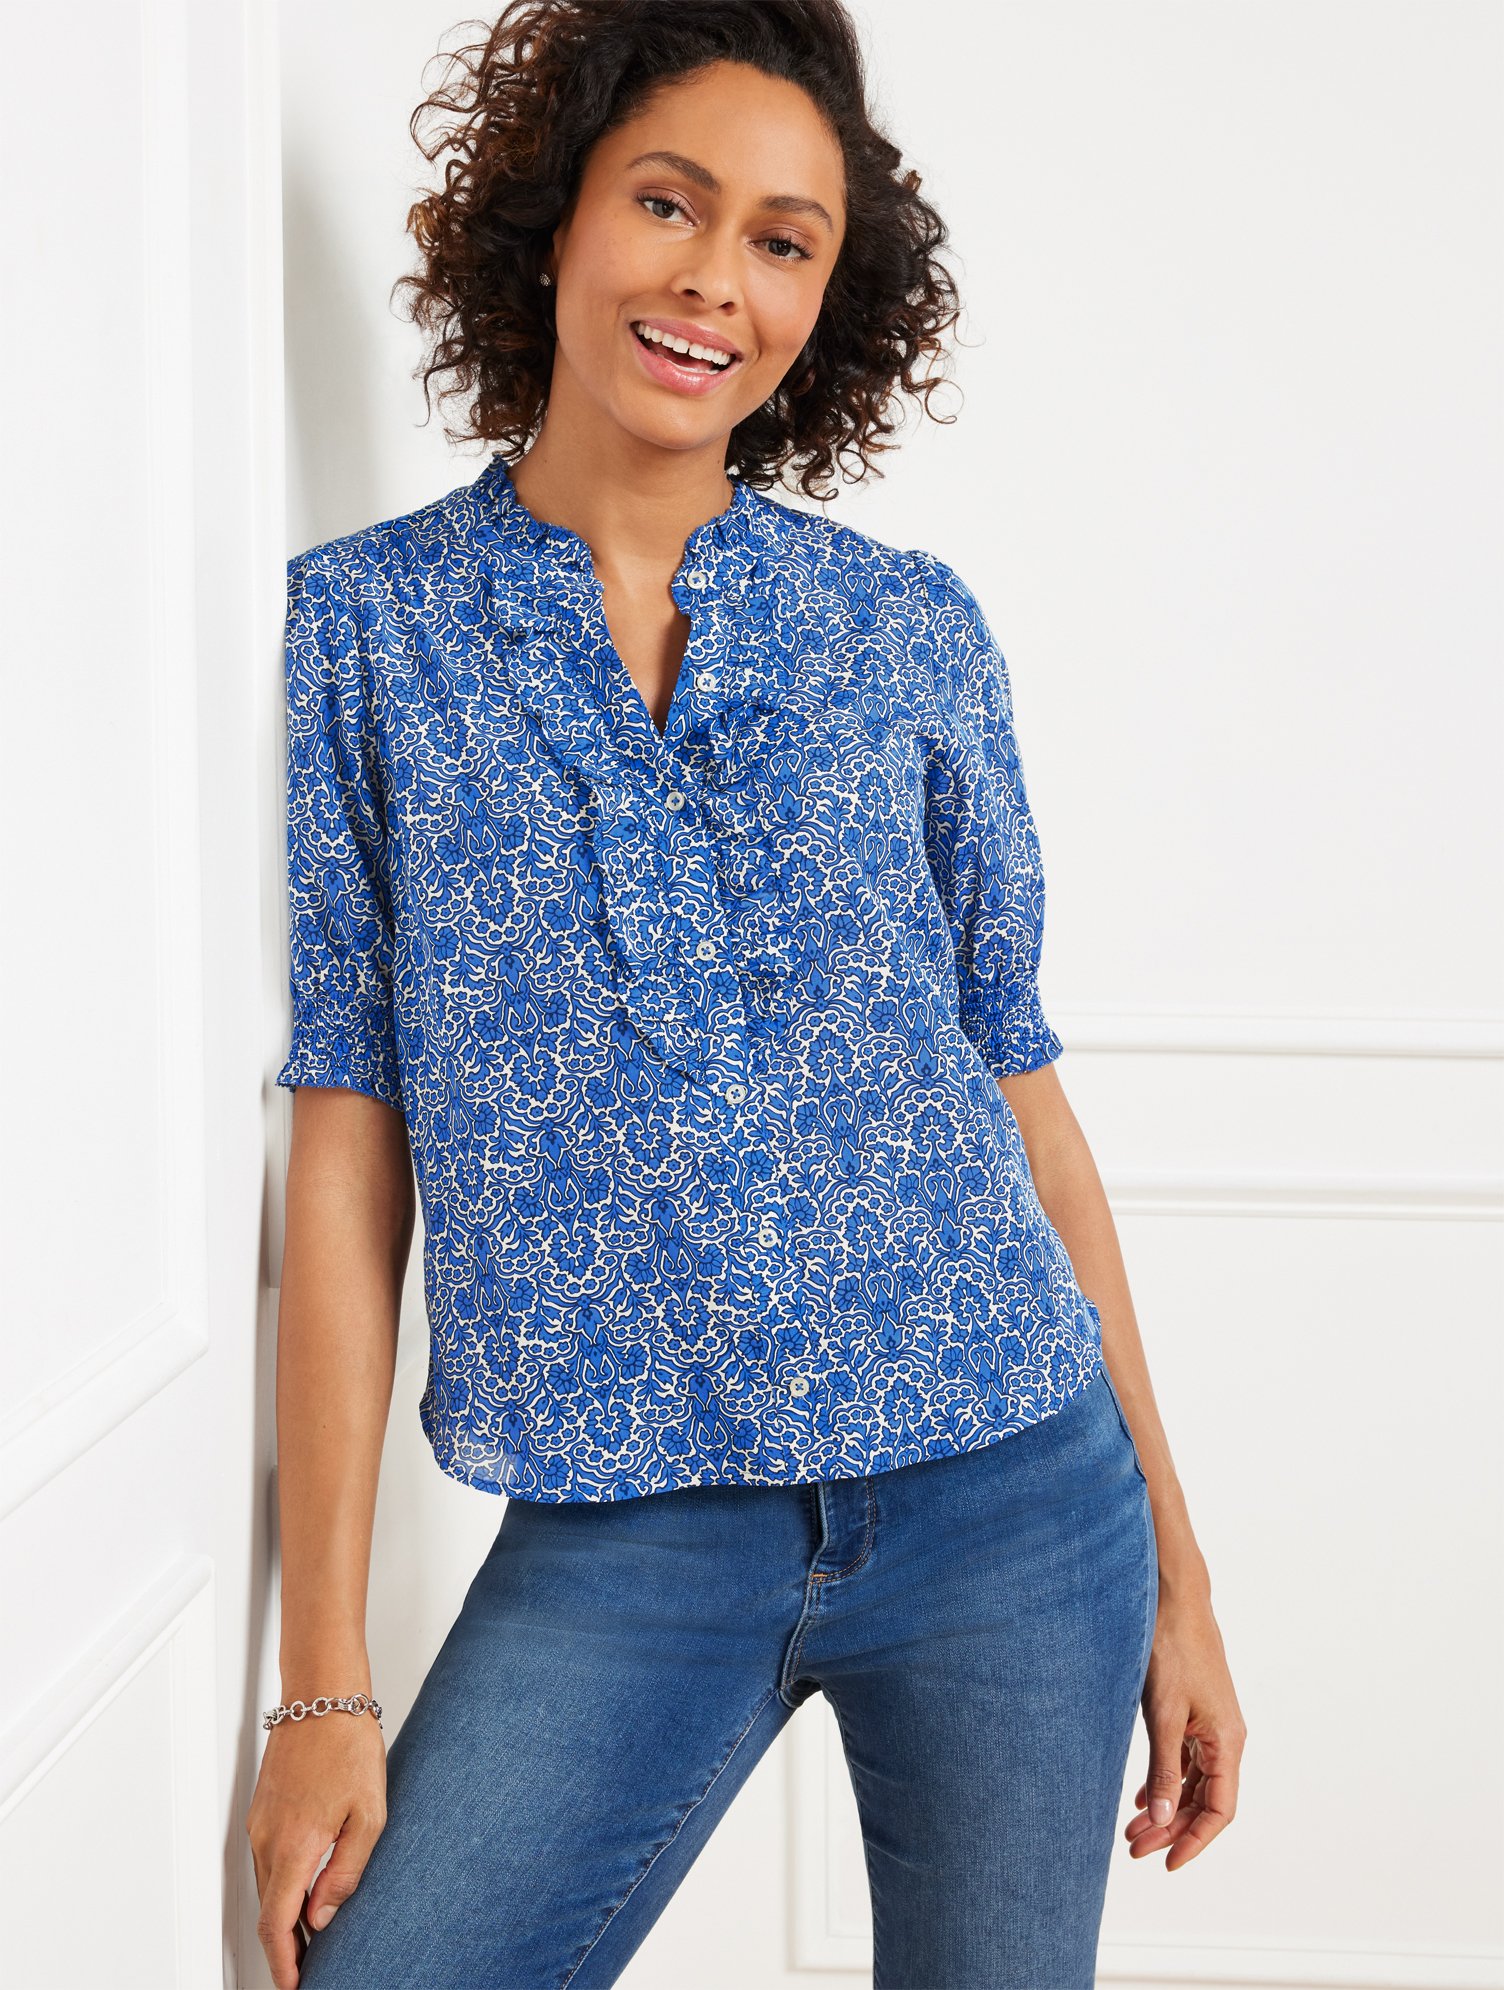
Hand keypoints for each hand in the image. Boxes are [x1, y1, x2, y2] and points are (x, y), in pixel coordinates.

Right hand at [246, 1711, 387, 1987]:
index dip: (284, 1964)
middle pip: (269, 1911)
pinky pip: (266, 1861)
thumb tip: (322, 1915)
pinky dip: (281, 1885)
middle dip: (287, 1946)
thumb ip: (346, 1870)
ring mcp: (260, 1823)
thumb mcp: (369, 1813)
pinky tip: (304, 1887)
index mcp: (295, 1844)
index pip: (277, 1925)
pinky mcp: (262, 1810)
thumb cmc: (349, 1742)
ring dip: (284, 1915)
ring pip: (266, 1887)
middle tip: (312, 1967)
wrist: (322, 1693)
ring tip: (314, 1936)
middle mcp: (267, 1838)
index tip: (295, 1985)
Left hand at [1126, 1587, 1245, 1868]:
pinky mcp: (1196, 1712)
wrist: (1172, 1598)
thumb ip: (1164, 1768)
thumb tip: (1164, 1821)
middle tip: (1133, 1849)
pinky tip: (1142, 1798)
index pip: (1219, 1811)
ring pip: (1194, 1783)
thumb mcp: (1162, 1713)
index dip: (1195, 1842)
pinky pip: (1186, 1761)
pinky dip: (1166, 1782)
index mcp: (1227, 1742)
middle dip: (1172, 1830)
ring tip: (1132, 1830)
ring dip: (1167, 1808)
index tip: (1166, 1864)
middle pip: (1205, 1801)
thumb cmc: (1170, 1648)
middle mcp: (1226, 1738)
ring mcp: (1211, 1725)